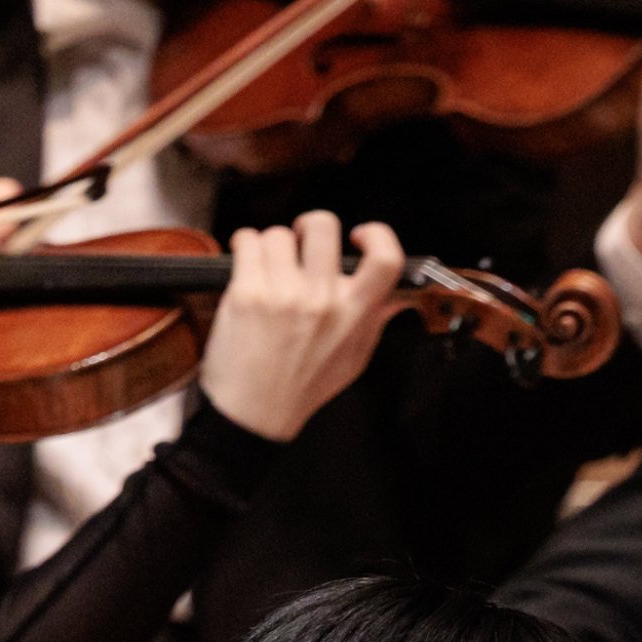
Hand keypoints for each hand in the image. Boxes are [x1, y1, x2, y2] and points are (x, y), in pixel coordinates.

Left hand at [193, 211, 405, 441]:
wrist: (254, 416)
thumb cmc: (301, 388)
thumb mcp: (353, 360)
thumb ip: (373, 322)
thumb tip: (396, 296)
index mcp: (354, 315)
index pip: (386, 259)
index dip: (377, 234)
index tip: (359, 236)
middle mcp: (322, 301)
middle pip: (322, 225)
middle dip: (308, 227)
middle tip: (300, 242)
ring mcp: (284, 295)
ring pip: (278, 233)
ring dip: (271, 246)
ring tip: (267, 268)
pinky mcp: (247, 293)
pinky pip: (247, 242)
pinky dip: (245, 248)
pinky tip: (247, 269)